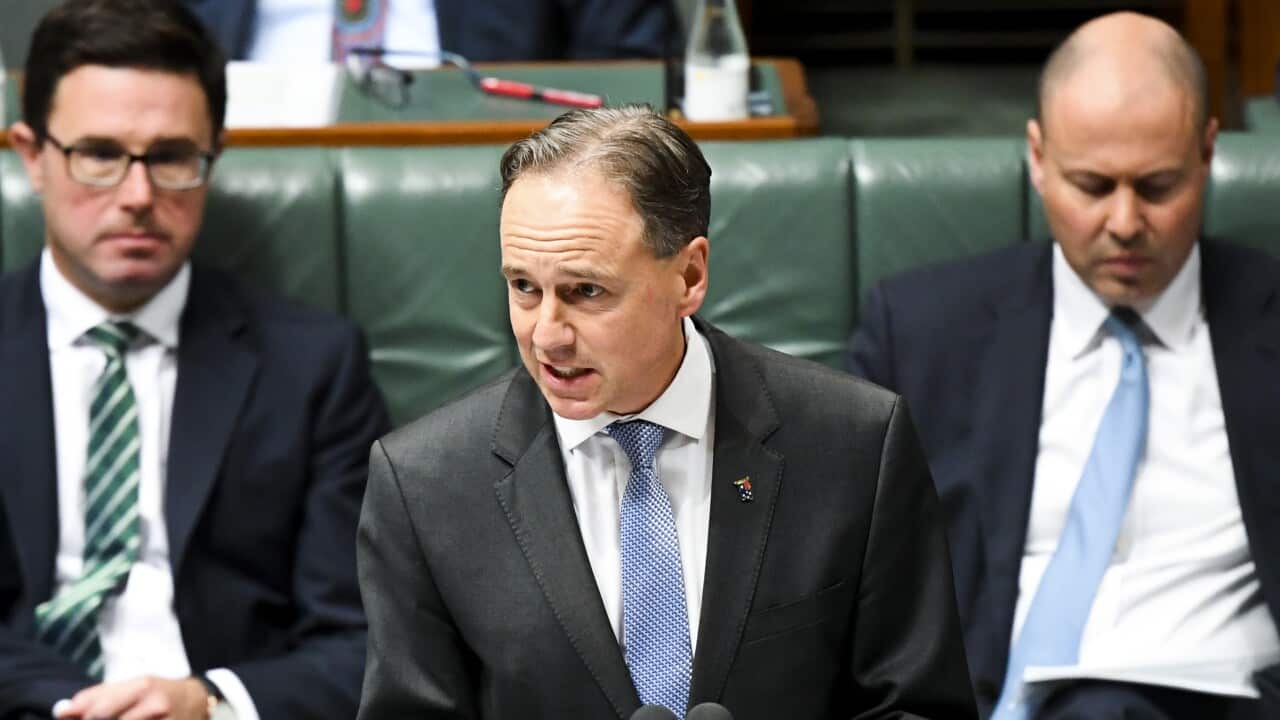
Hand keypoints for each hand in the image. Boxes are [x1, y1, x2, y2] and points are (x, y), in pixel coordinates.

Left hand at [54, 676, 208, 719]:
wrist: (196, 700)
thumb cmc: (156, 693)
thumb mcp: (129, 687)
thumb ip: (94, 697)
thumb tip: (61, 712)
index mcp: (142, 687)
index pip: (98, 710)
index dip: (80, 718)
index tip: (68, 719)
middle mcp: (155, 706)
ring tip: (117, 718)